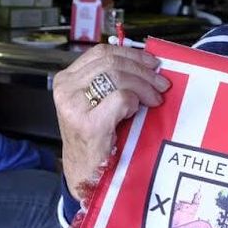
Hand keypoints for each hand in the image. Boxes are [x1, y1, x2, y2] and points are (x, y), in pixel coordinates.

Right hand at [53, 44, 169, 200]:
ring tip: (154, 98)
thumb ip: (108, 81)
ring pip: (117, 76)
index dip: (131, 54)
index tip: (151, 63)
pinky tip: (135, 112)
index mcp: (67, 80)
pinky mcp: (88, 123)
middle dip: (142, 71)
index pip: (101, 53)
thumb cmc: (93, 139)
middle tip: (160, 84)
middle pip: (111, 63)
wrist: (84, 174)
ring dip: (143, 85)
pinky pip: (121, 98)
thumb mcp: (94, 102)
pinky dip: (134, 102)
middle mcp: (66, 89)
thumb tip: (144, 64)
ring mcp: (75, 106)